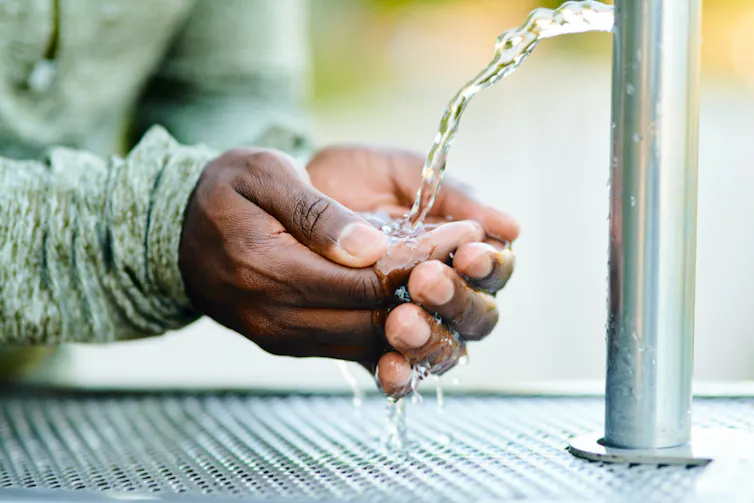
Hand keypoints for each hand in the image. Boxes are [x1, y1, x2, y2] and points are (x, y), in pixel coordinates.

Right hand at [178, 148, 496, 365]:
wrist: (176, 234)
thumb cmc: (223, 192)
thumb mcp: (262, 174)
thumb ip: (315, 211)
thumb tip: (370, 247)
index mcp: (268, 269)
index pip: (369, 277)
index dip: (423, 258)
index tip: (465, 232)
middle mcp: (276, 318)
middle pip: (376, 317)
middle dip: (433, 290)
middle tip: (475, 257)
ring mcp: (283, 339)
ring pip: (371, 341)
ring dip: (419, 315)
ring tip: (455, 278)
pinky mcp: (291, 345)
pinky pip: (352, 349)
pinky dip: (391, 330)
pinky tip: (420, 304)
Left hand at [307, 147, 518, 395]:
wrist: (283, 196)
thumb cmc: (348, 177)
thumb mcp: (399, 173)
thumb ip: (450, 194)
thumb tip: (510, 227)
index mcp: (459, 248)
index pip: (494, 269)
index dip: (490, 267)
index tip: (469, 253)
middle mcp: (442, 290)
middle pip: (477, 316)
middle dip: (457, 301)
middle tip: (427, 281)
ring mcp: (410, 319)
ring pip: (443, 349)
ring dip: (430, 339)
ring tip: (401, 321)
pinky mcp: (373, 343)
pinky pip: (395, 369)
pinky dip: (399, 375)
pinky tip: (389, 367)